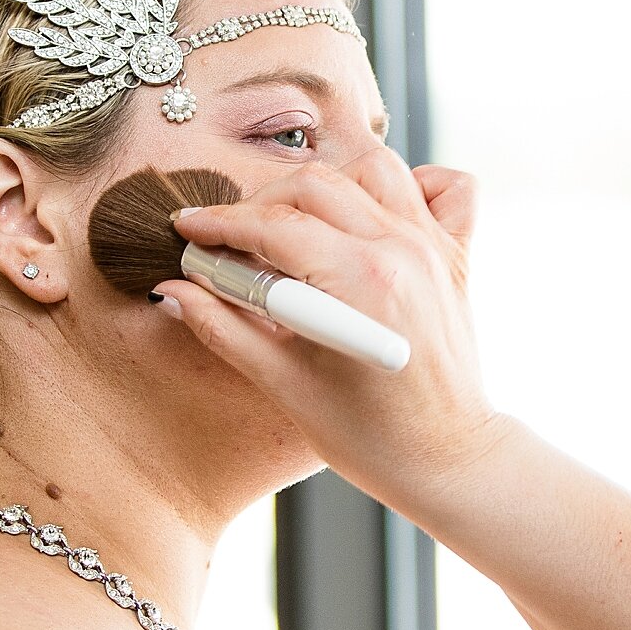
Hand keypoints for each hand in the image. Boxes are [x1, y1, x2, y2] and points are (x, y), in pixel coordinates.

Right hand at [161, 148, 510, 522]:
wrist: (446, 461)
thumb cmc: (368, 437)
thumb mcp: (283, 385)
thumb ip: (224, 328)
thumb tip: (172, 289)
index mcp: (358, 282)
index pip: (272, 225)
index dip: (218, 224)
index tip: (186, 229)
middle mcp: (401, 250)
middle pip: (315, 184)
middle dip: (259, 205)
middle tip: (229, 242)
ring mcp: (434, 247)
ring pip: (374, 168)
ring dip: (325, 187)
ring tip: (293, 227)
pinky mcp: (457, 255)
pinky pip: (447, 186)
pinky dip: (412, 184)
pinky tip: (374, 215)